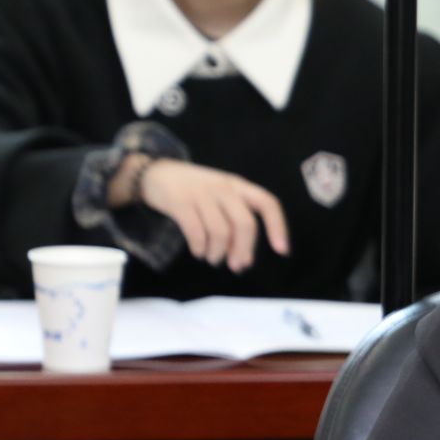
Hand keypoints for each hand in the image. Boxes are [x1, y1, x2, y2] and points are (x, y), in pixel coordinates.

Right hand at [137, 160, 291, 272]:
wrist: (156, 174)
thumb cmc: (195, 192)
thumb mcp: (221, 198)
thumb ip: (234, 223)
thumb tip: (243, 260)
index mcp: (239, 185)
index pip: (267, 203)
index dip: (278, 227)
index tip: (282, 251)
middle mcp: (223, 187)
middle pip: (245, 223)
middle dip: (243, 250)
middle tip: (237, 266)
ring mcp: (201, 193)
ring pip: (220, 232)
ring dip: (218, 253)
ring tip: (213, 258)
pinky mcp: (180, 202)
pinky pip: (196, 232)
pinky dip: (199, 248)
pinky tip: (198, 252)